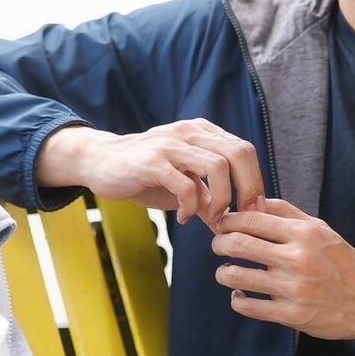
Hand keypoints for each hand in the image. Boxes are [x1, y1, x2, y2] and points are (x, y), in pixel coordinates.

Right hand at [37, 120, 264, 228]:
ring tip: (212, 219)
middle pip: (238, 153)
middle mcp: (189, 132)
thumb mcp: (181, 182)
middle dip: (247, 190)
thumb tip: (232, 223)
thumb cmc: (144, 174)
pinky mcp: (152, 162)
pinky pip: (185, 184)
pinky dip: (191, 207)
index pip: (244, 150)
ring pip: (217, 167)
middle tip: (240, 217)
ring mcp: (170, 145)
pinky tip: (184, 218)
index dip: (255, 181)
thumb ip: (207, 196)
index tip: (253, 210)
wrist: (100, 162)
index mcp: (201, 132)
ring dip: (221, 200)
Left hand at [211, 197, 354, 346]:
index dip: (229, 220)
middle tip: (217, 246)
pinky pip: (249, 307)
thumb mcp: (320, 229)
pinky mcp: (292, 316)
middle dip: (219, 243)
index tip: (222, 224)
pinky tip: (240, 295)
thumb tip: (253, 201)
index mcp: (303, 234)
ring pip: (238, 277)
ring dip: (223, 273)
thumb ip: (286, 212)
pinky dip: (237, 300)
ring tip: (225, 272)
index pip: (252, 219)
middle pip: (238, 245)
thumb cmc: (342, 261)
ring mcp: (293, 289)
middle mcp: (297, 259)